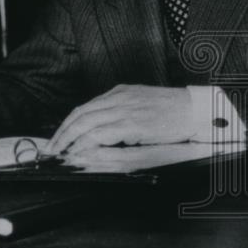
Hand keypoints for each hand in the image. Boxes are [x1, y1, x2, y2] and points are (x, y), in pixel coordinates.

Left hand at [46, 85, 193, 155]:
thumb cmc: (173, 111)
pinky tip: (80, 153)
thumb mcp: (142, 105)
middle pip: (80, 114)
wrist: (196, 109)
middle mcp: (120, 98)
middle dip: (62, 134)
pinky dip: (87, 144)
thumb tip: (101, 133)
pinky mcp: (133, 124)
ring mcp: (126, 109)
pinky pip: (102, 134)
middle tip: (51, 150)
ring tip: (61, 155)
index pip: (85, 108)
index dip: (67, 125)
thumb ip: (122, 114)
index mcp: (121, 92)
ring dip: (69, 141)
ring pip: (86, 123)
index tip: (58, 139)